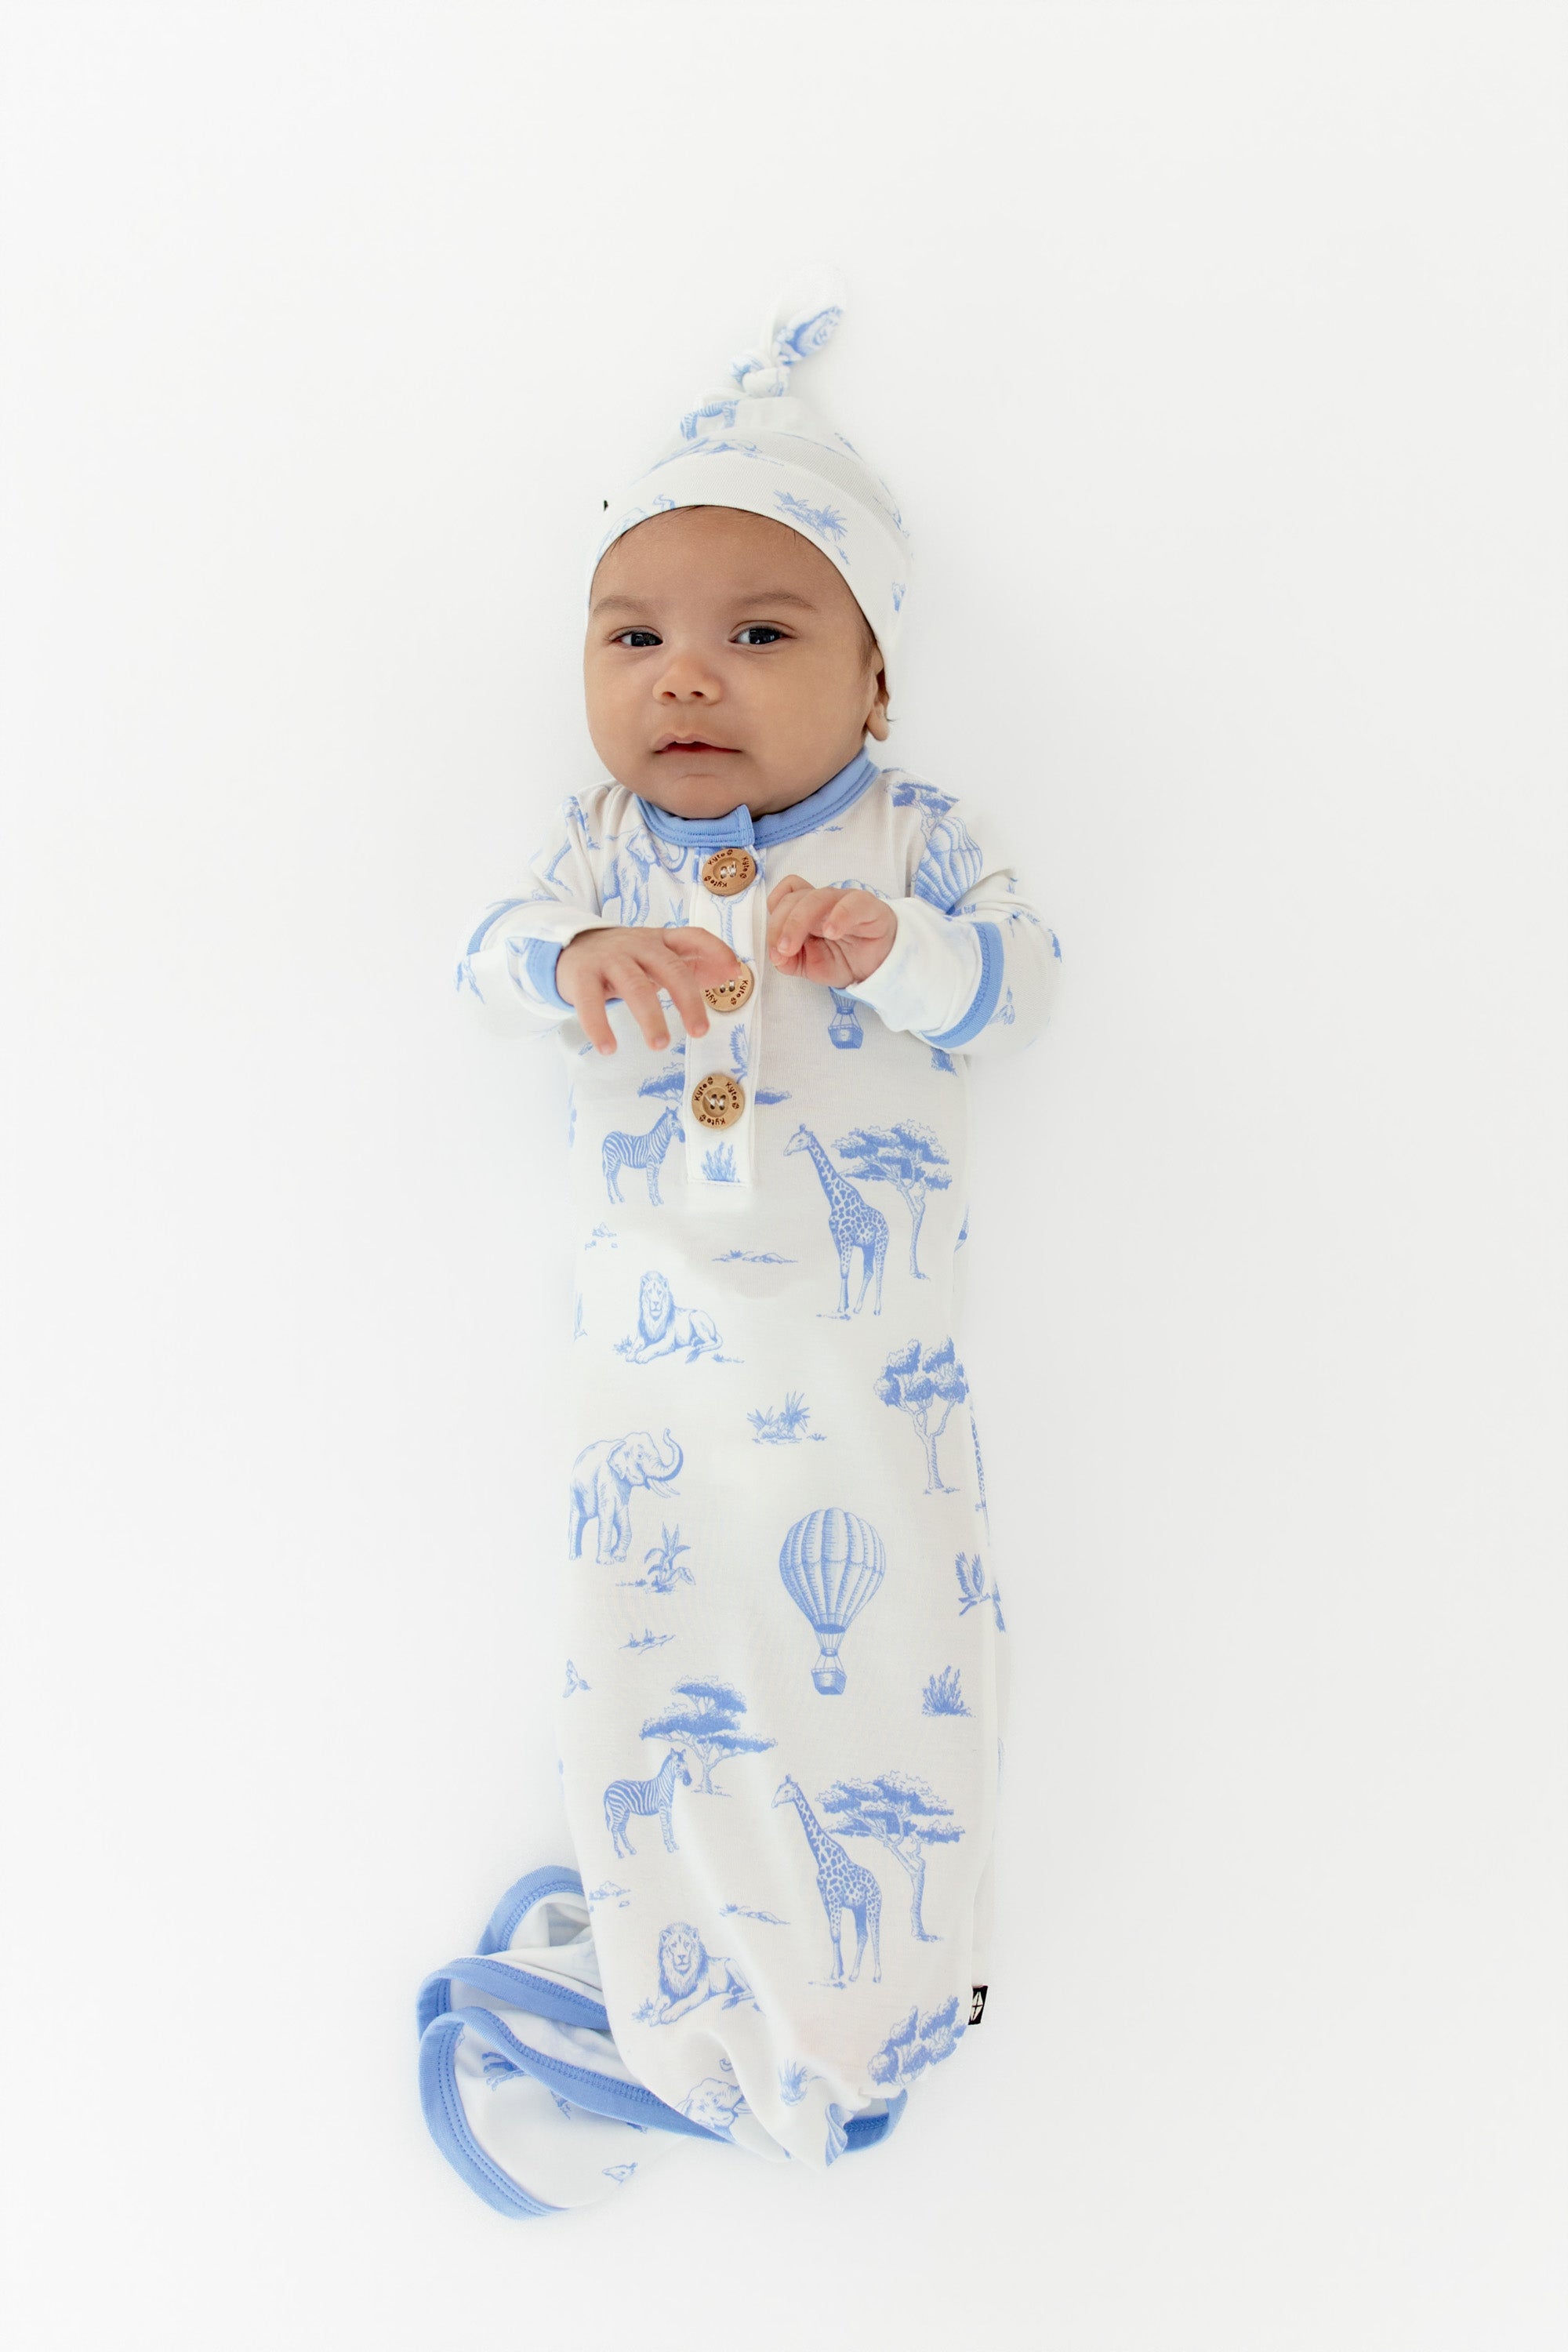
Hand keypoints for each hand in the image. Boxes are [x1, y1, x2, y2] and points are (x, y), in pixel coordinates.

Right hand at [556, 925, 745, 1054]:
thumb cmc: (625, 959)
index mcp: (660, 941)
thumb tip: (733, 974)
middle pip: (670, 968)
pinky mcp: (583, 976)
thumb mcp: (658, 957)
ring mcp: (610, 959)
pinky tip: (608, 1048)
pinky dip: (599, 1026)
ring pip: (634, 986)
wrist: (571, 947)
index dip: (715, 950)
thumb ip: (694, 965)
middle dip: (688, 999)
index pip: (693, 937)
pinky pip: (591, 1002)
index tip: (735, 971)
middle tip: (700, 1031)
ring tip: (660, 1045)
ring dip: (650, 1017)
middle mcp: (638, 946)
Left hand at [766, 875, 896, 988]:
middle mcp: (823, 901)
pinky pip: (853, 903)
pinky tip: (831, 933)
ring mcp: (845, 901)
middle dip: (781, 925)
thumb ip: (789, 961)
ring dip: (798, 923)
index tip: (774, 948)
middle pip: (794, 898)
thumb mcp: (809, 967)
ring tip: (792, 947)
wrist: (878, 968)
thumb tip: (776, 956)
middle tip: (781, 951)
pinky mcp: (869, 907)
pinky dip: (839, 916)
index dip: (773, 919)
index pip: (783, 898)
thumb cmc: (844, 959)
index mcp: (806, 910)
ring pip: (817, 897)